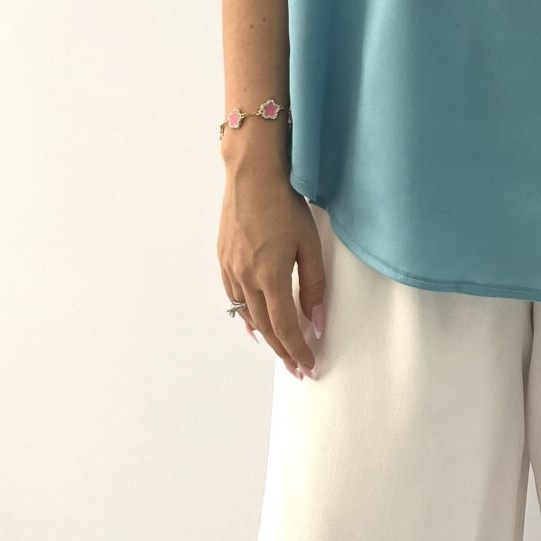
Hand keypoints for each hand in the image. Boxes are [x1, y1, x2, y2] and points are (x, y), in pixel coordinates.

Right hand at [218, 172, 326, 379]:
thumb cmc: (285, 203)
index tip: (309, 365)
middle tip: (298, 367)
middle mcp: (245, 277)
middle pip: (265, 326)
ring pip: (247, 314)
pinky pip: (234, 297)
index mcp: (269, 276)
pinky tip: (253, 321)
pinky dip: (246, 314)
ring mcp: (230, 268)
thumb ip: (314, 284)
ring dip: (265, 335)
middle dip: (283, 350)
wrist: (252, 173)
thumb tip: (316, 320)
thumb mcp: (309, 243)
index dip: (297, 349)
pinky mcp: (223, 257)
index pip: (285, 327)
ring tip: (280, 349)